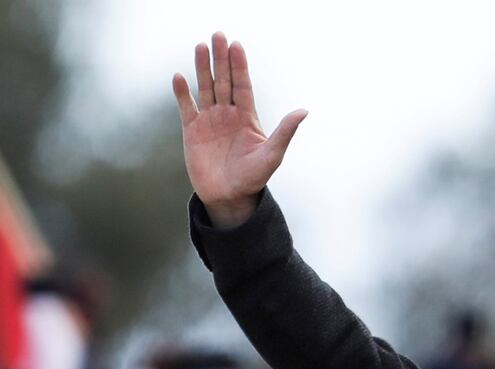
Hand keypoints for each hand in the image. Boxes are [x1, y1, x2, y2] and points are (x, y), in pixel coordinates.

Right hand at [171, 32, 306, 228]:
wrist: (229, 197)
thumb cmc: (254, 177)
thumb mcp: (272, 155)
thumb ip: (285, 131)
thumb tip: (304, 111)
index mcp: (247, 117)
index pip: (243, 85)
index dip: (240, 66)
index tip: (237, 45)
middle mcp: (228, 114)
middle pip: (224, 81)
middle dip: (221, 59)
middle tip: (218, 35)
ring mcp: (209, 120)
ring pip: (206, 88)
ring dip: (203, 68)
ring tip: (201, 46)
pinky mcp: (192, 130)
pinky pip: (186, 107)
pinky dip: (182, 93)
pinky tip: (179, 76)